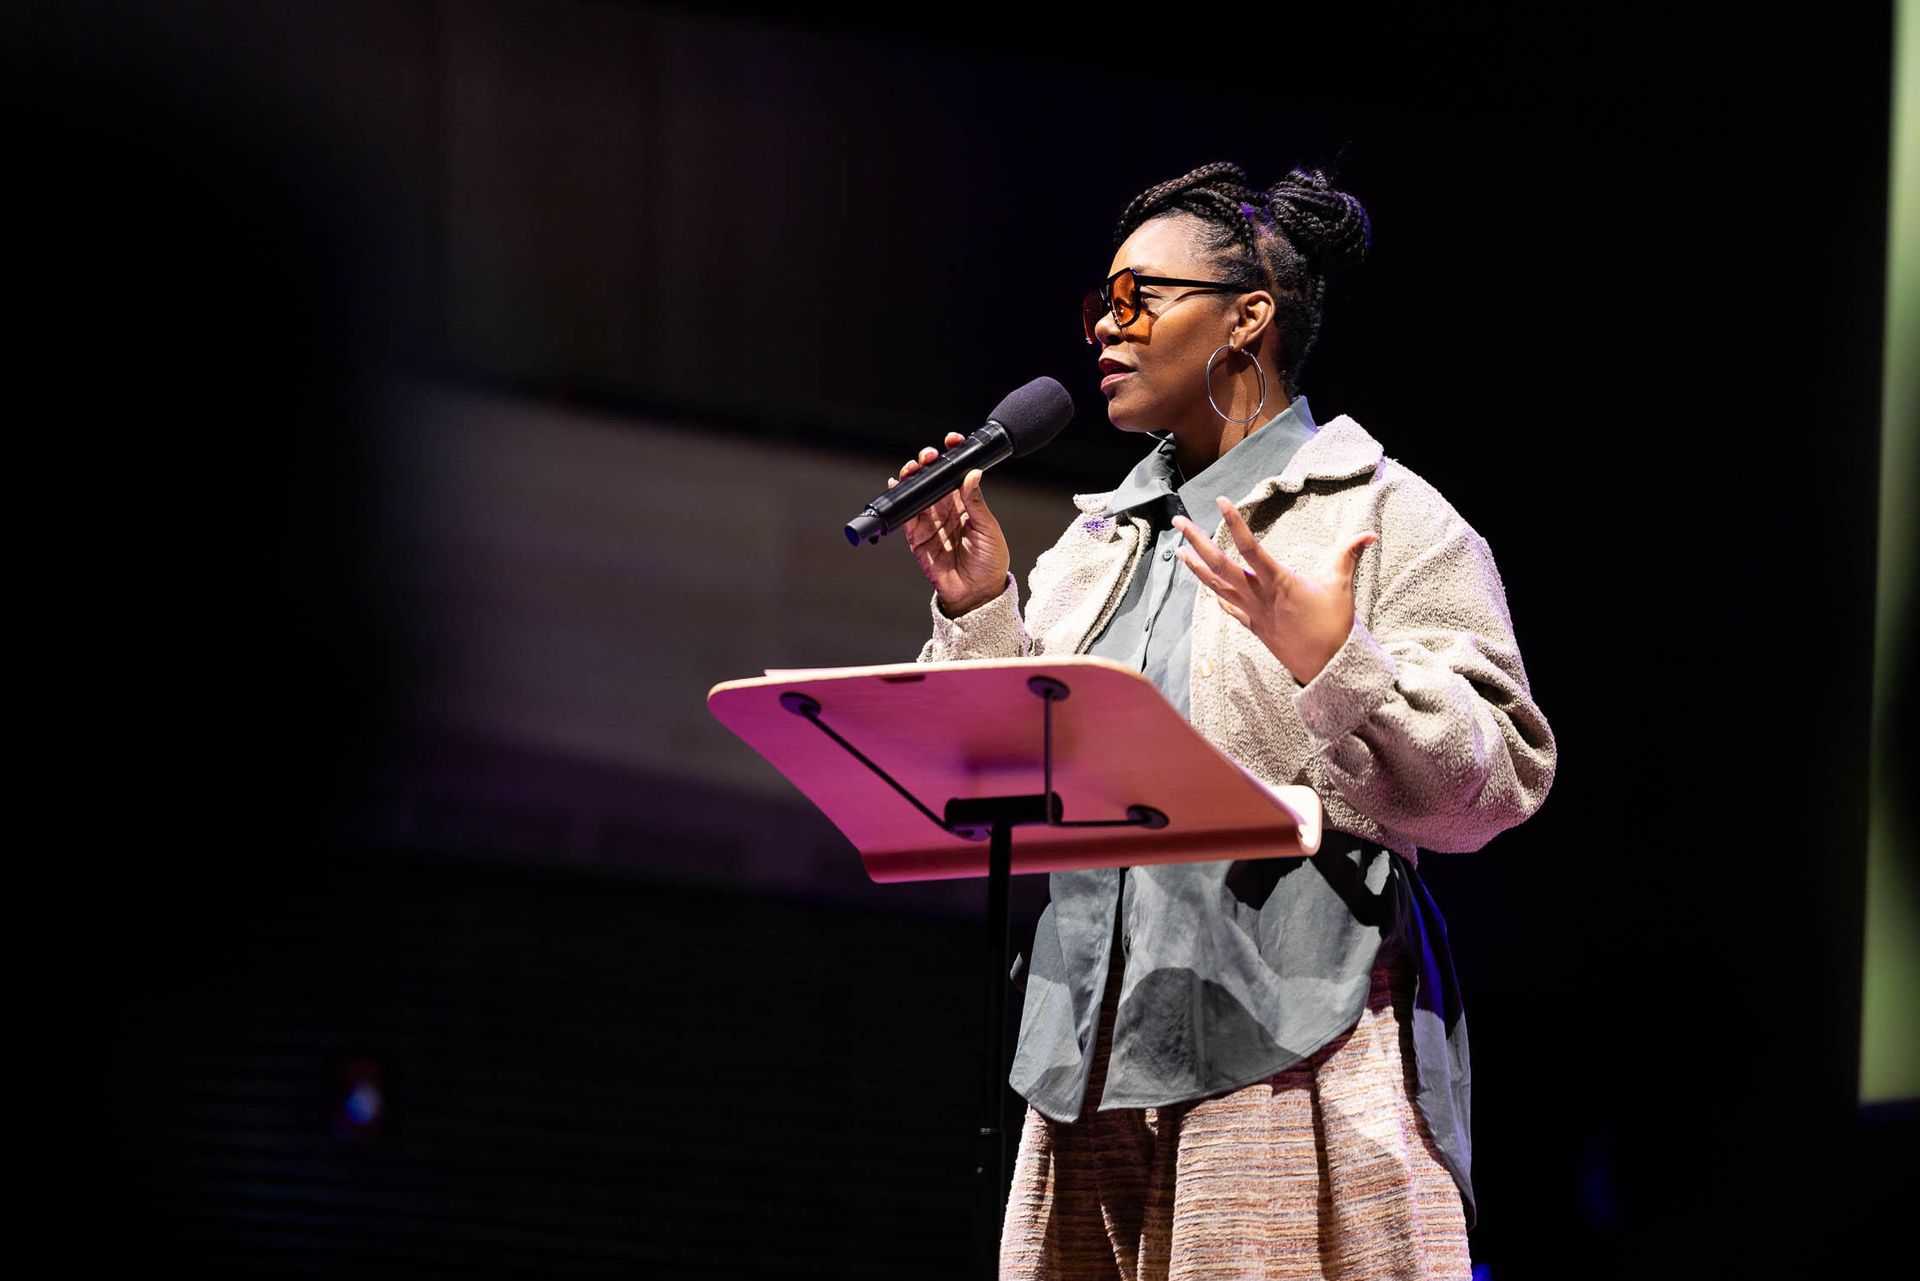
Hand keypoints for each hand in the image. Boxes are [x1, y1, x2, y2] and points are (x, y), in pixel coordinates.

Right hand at [890, 433, 1011, 616]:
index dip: (953, 457)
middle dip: (928, 464)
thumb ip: (976, 503)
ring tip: (912, 468)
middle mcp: (947, 510)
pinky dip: (899, 501)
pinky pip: (905, 516)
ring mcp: (931, 523)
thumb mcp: (988, 530)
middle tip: (928, 456)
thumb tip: (972, 474)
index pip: (956, 475)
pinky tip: (897, 485)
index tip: (952, 441)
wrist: (977, 594)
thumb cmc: (990, 563)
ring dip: (912, 478)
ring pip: (917, 494)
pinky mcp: (917, 537)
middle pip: (933, 480)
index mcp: (966, 505)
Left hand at [1173, 496, 1375, 683]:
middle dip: (1197, 542)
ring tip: (1179, 551)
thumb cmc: (1333, 627)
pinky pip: (1227, 607)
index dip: (1234, 523)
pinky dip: (1214, 593)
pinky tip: (1204, 585)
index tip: (1221, 502)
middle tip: (1178, 522)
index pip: (1250, 547)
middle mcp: (1258, 595)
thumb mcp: (1340, 587)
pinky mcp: (1253, 626)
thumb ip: (1348, 556)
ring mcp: (1252, 612)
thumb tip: (1369, 534)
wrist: (1325, 667)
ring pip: (1216, 586)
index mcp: (1278, 581)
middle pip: (1219, 565)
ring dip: (1196, 567)